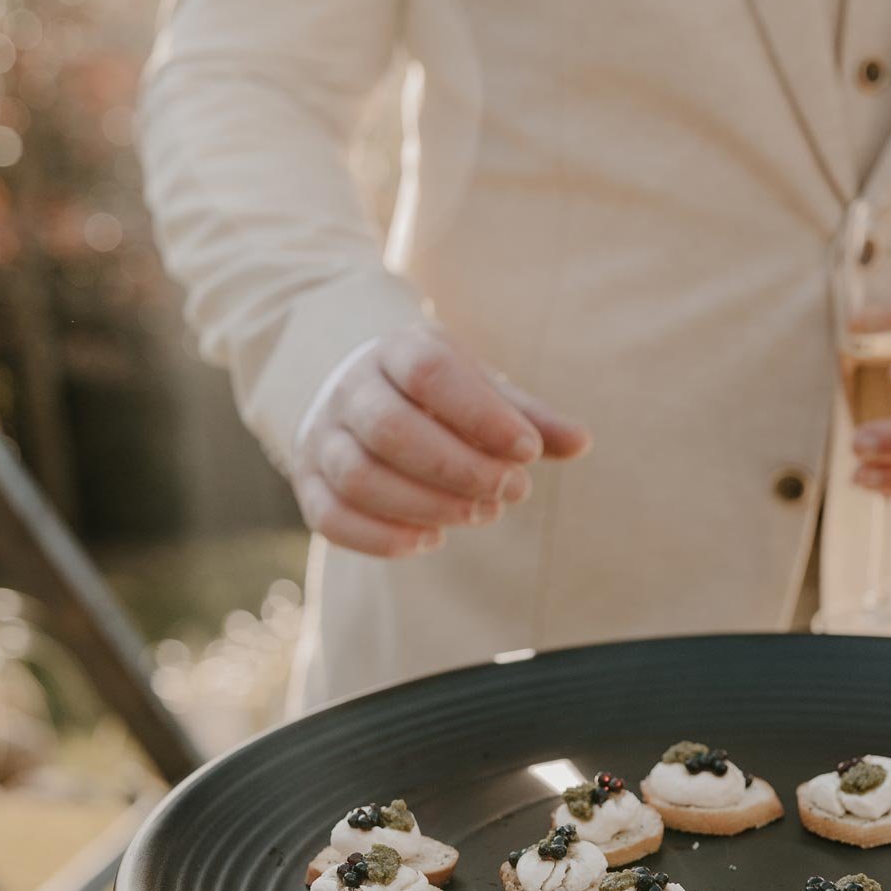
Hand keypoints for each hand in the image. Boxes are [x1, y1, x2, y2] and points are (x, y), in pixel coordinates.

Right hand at [295, 324, 590, 556]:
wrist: (357, 393)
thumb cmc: (437, 397)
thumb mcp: (482, 392)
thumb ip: (528, 418)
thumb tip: (581, 442)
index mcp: (398, 351)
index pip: (430, 371)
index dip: (481, 414)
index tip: (529, 451)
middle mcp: (351, 390)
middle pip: (391, 430)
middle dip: (458, 470)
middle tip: (511, 493)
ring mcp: (322, 437)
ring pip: (360, 477)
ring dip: (427, 506)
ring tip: (478, 515)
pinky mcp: (309, 483)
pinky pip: (331, 518)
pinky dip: (381, 538)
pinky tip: (429, 539)